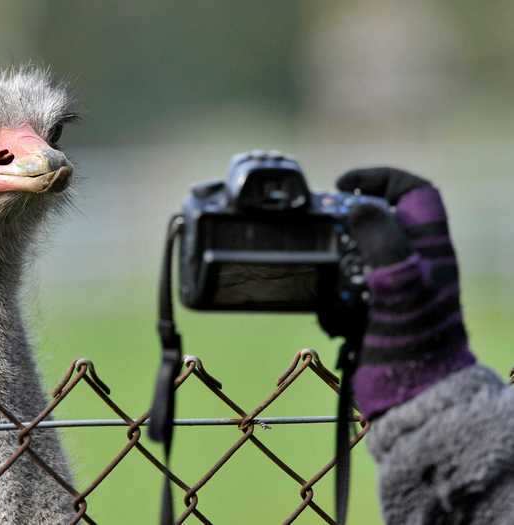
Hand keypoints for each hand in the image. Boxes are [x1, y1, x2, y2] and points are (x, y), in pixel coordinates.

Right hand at [332, 167, 474, 418]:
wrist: (413, 392)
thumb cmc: (414, 337)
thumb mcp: (399, 281)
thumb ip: (381, 238)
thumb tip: (359, 204)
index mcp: (428, 246)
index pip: (414, 191)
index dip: (381, 177)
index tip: (345, 185)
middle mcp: (412, 261)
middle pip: (379, 220)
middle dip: (347, 225)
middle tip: (323, 232)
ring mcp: (393, 286)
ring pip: (356, 256)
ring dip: (335, 268)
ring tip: (329, 288)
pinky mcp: (375, 310)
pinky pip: (346, 290)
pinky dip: (333, 302)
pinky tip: (335, 320)